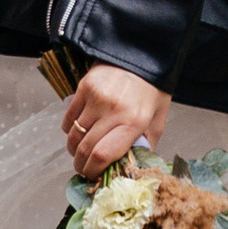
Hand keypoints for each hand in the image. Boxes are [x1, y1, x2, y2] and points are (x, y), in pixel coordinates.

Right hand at [63, 63, 169, 178]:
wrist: (143, 52)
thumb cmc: (153, 88)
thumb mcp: (158, 118)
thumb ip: (147, 143)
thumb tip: (134, 167)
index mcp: (134, 122)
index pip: (103, 155)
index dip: (93, 171)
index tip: (93, 177)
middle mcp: (113, 111)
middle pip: (86, 149)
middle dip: (81, 165)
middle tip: (84, 169)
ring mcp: (96, 98)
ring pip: (74, 135)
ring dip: (73, 150)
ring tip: (79, 153)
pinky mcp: (84, 87)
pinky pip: (68, 118)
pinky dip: (69, 130)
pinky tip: (78, 132)